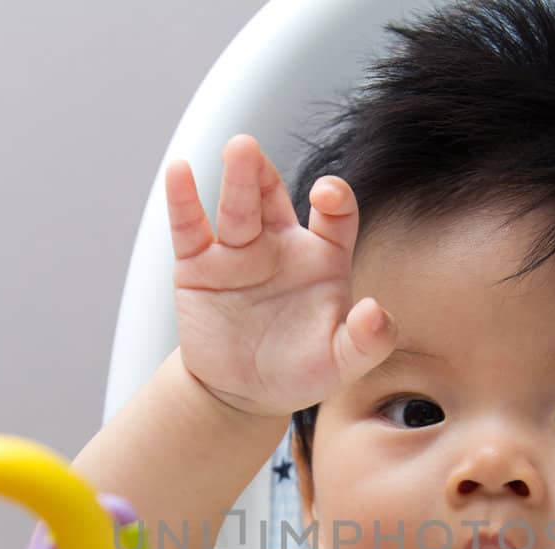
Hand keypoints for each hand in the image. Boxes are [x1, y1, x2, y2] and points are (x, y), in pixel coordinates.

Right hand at [165, 134, 397, 418]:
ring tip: (237, 149)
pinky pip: (190, 228)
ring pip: (237, 207)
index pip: (334, 214)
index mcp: (322, 257)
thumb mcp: (341, 363)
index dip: (334, 198)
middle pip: (275, 198)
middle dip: (265, 173)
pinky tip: (178, 172)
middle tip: (254, 148)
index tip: (325, 197)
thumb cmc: (300, 372)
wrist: (242, 394)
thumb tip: (375, 312)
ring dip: (237, 177)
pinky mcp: (198, 267)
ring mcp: (238, 252)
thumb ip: (368, 341)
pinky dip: (183, 200)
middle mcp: (280, 244)